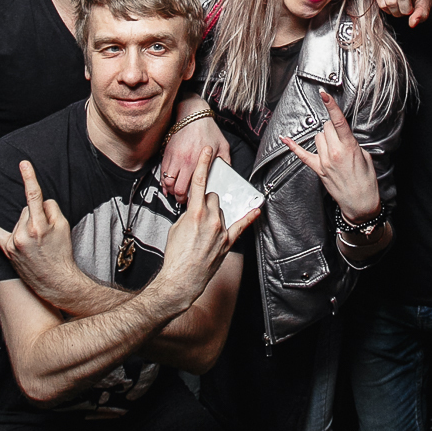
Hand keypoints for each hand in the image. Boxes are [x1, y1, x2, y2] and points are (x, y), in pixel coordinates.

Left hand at [0, 160, 89, 309]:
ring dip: (27, 225)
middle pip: (27, 209)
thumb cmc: (61, 253)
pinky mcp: (7, 250)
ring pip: (19, 220)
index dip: (29, 177)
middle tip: (47, 234)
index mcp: (37, 226)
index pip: (33, 196)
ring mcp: (12, 243)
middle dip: (37, 216)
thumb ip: (51, 209)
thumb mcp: (64, 227)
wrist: (56, 280)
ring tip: (39, 243)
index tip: (23, 163)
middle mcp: (22, 234)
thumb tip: (39, 202)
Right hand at [158, 148, 258, 309]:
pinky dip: (248, 217)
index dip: (203, 164)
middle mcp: (210, 219)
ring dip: (215, 214)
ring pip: (222, 210)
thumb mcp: (176, 228)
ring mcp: (220, 231)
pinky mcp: (227, 243)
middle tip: (198, 213)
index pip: (199, 182)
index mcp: (194, 213)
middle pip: (213, 197)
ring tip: (204, 230)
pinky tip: (256, 209)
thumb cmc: (175, 255)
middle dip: (206, 201)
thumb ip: (188, 214)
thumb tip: (195, 210)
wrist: (180, 279)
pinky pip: (240, 226)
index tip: (207, 151)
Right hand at [162, 100, 231, 199]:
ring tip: (176, 192)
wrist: (192, 114)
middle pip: (177, 188)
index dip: (191, 197)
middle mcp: (183, 161)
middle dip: (180, 197)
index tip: (193, 200)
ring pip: (167, 182)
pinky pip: (161, 172)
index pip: (191, 188)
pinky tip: (168, 184)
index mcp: (198, 162)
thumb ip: (225, 162)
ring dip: (171, 190)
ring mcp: (173, 157)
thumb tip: (228, 174)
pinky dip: (164, 181)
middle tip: (184, 199)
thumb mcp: (223, 146)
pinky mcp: (166, 153)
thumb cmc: (208, 130)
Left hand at [281, 90, 382, 225]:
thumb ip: (352, 143)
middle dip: (334, 127)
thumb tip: (343, 136)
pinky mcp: (318, 169)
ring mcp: (324, 161)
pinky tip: (285, 139)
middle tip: (342, 137)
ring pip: (318, 137)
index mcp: (349, 147)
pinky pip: (302, 154)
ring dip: (325, 137)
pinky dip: (293, 146)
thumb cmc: (366, 181)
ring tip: (335, 147)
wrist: (361, 203)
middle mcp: (334, 153)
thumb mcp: (365, 156)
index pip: (339, 122)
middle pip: (327, 127)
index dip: (332, 106)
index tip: (324, 94)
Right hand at [375, 0, 431, 27]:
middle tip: (408, 10)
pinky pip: (380, 2)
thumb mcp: (424, 1)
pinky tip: (393, 4)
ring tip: (400, 7)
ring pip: (388, 0)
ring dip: (395, 11)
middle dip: (405, 9)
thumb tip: (412, 22)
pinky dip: (387, 9)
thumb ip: (422, 13)